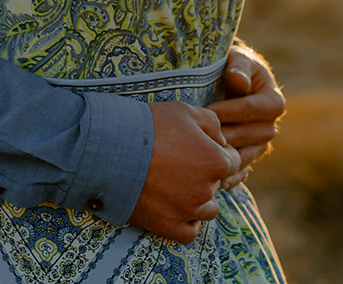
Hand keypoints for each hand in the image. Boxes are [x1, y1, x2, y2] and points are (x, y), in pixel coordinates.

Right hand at [128, 101, 234, 243]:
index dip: (217, 152)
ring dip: (197, 200)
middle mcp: (206, 190)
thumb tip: (221, 140)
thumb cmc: (148, 125)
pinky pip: (189, 232)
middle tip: (178, 162)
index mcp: (216, 162)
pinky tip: (173, 206)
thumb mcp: (185, 111)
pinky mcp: (168, 226)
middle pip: (217, 185)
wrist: (110, 149)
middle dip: (203, 174)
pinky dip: (185, 222)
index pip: (232, 162)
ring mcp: (187, 211)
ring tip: (175, 185)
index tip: (199, 148)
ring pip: (207, 210)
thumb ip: (212, 124)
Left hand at [208, 42, 284, 187]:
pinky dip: (234, 177)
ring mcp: (259, 143)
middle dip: (228, 134)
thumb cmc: (230, 66)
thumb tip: (239, 83)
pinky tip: (221, 183)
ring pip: (249, 154)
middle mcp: (270, 124)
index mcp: (273, 100)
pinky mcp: (247, 155)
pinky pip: (244, 169)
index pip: (256, 109)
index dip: (233, 110)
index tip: (209, 111)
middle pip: (253, 135)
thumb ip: (238, 67)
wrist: (223, 80)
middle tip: (202, 135)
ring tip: (207, 157)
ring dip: (230, 157)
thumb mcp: (236, 58)